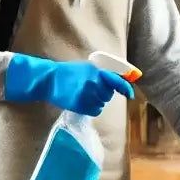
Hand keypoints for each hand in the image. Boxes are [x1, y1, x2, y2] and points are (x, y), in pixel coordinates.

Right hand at [5, 54, 133, 114]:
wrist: (49, 80)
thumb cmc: (66, 73)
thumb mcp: (86, 68)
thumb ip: (100, 74)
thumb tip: (115, 81)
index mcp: (96, 72)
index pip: (116, 81)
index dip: (124, 88)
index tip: (129, 94)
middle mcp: (94, 83)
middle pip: (108, 94)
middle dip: (103, 93)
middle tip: (91, 90)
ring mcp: (87, 94)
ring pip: (101, 103)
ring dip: (96, 101)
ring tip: (84, 95)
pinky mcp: (81, 104)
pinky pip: (95, 110)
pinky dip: (92, 108)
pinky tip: (82, 102)